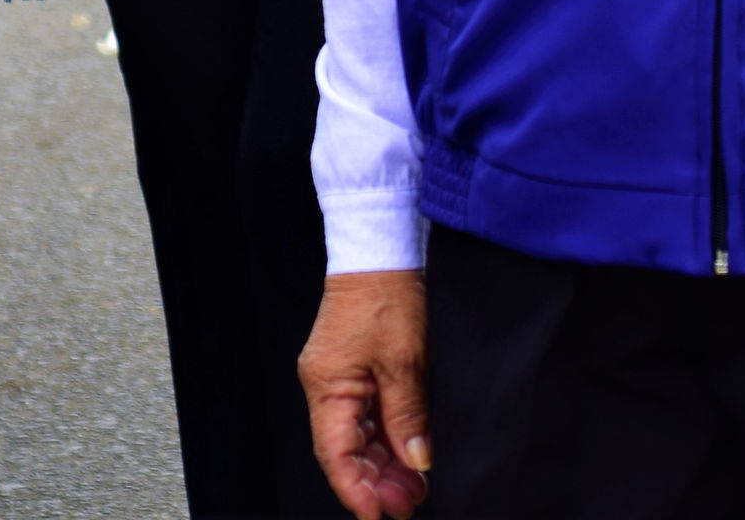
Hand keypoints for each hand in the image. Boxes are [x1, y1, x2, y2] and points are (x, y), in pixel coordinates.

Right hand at [300, 269, 431, 514]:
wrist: (381, 250)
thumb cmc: (386, 295)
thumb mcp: (405, 360)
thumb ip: (408, 415)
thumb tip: (417, 461)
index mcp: (328, 387)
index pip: (336, 455)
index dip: (357, 490)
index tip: (381, 515)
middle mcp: (327, 388)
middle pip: (347, 451)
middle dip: (377, 482)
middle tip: (410, 504)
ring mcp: (339, 380)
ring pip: (359, 437)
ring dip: (385, 464)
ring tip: (415, 488)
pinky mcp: (355, 371)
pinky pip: (366, 417)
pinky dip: (387, 439)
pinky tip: (407, 456)